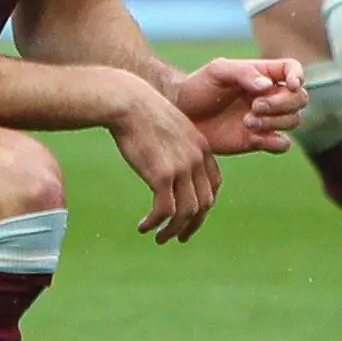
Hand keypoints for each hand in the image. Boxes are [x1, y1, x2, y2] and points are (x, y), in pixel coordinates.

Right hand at [108, 76, 220, 243]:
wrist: (127, 102)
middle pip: (204, 203)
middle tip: (178, 237)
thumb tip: (168, 160)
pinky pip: (165, 211)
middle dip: (193, 224)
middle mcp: (197, 160)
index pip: (213, 185)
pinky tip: (143, 226)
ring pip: (187, 213)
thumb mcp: (169, 126)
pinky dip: (155, 223)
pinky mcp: (162, 176)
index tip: (192, 215)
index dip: (205, 204)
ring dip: (173, 230)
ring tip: (159, 238)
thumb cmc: (141, 112)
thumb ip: (175, 145)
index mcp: (202, 147)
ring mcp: (182, 168)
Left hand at [173, 57, 306, 154]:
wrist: (181, 115)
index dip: (298, 76)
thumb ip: (243, 73)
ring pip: (293, 120)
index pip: (292, 69)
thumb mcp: (217, 72)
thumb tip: (267, 85)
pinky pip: (282, 144)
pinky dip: (275, 141)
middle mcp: (269, 96)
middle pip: (299, 98)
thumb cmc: (197, 87)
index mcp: (262, 74)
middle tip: (255, 106)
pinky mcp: (258, 140)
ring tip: (246, 121)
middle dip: (283, 103)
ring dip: (275, 122)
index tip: (290, 85)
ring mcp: (266, 119)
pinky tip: (254, 137)